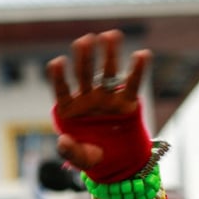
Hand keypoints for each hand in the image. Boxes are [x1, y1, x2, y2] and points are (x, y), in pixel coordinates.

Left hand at [47, 30, 150, 176]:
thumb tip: (62, 140)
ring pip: (107, 73)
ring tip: (110, 35)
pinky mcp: (127, 102)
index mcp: (69, 110)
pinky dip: (137, 70)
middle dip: (84, 58)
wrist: (118, 163)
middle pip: (84, 75)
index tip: (57, 62)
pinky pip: (132, 84)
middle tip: (84, 40)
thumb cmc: (93, 158)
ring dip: (109, 54)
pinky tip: (141, 54)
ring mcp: (107, 98)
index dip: (58, 77)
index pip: (61, 90)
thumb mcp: (80, 158)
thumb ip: (69, 150)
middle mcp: (87, 99)